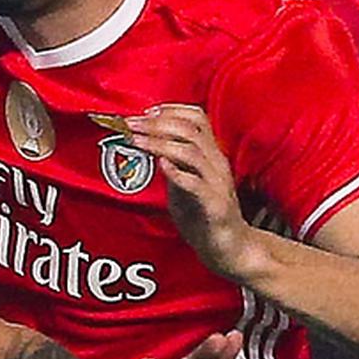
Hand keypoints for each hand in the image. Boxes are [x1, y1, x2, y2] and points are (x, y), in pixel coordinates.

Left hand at [115, 106, 261, 277]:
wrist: (229, 249)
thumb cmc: (204, 216)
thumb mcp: (182, 185)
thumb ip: (170, 166)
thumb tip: (148, 148)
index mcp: (211, 155)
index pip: (197, 118)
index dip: (171, 110)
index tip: (145, 112)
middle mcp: (216, 164)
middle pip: (190, 129)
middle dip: (156, 124)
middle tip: (130, 124)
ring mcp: (217, 184)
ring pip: (191, 152)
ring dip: (159, 143)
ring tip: (135, 141)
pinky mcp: (215, 206)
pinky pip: (196, 184)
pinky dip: (177, 172)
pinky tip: (161, 166)